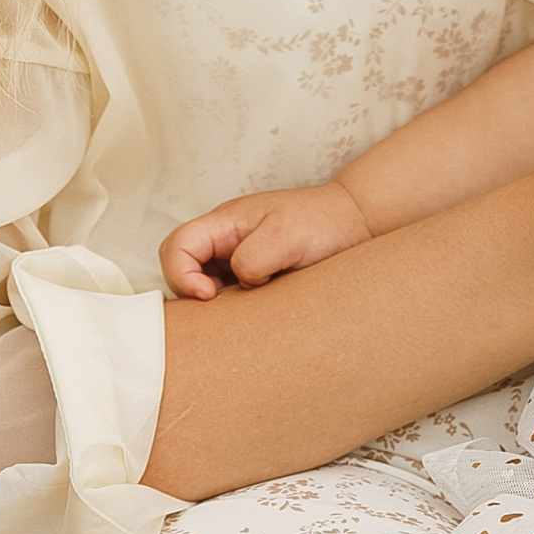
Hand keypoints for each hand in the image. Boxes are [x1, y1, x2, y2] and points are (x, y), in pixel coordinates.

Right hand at [160, 182, 371, 300]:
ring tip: (249, 308)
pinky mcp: (254, 276)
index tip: (211, 295)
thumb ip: (253, 258)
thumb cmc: (324, 222)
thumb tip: (236, 279)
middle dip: (194, 294)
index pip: (176, 246)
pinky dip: (235, 308)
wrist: (357, 224)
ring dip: (218, 303)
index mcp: (225, 222)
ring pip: (204, 285)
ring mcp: (237, 258)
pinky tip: (259, 311)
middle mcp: (225, 240)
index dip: (182, 275)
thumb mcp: (287, 236)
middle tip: (229, 308)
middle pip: (181, 268)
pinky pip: (229, 295)